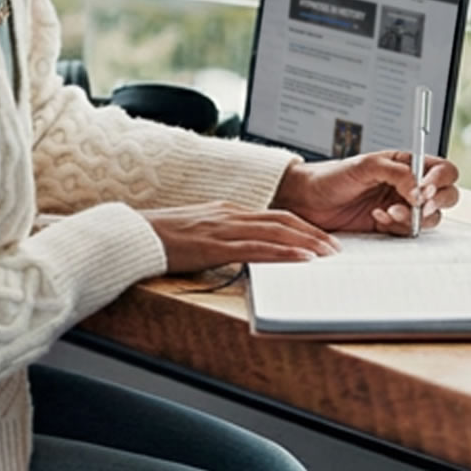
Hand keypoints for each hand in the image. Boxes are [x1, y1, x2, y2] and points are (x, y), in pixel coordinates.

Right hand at [139, 201, 340, 273]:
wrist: (134, 235)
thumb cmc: (161, 238)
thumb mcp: (198, 234)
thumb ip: (221, 238)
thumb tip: (242, 253)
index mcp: (226, 210)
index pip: (273, 214)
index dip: (302, 225)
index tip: (321, 238)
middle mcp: (229, 214)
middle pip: (282, 219)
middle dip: (313, 233)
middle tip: (336, 248)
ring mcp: (223, 227)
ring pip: (276, 230)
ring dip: (307, 242)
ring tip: (329, 254)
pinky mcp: (216, 245)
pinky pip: (257, 248)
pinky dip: (283, 252)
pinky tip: (301, 259)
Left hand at [271, 152, 459, 235]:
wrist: (307, 200)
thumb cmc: (332, 176)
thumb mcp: (365, 166)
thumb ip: (397, 173)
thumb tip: (420, 190)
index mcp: (406, 164)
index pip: (442, 170)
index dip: (440, 180)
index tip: (424, 189)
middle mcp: (408, 185)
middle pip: (446, 195)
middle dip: (435, 202)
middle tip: (417, 205)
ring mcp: (401, 207)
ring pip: (431, 217)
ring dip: (414, 217)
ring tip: (388, 213)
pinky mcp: (391, 226)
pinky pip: (410, 232)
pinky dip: (398, 228)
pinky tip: (376, 219)